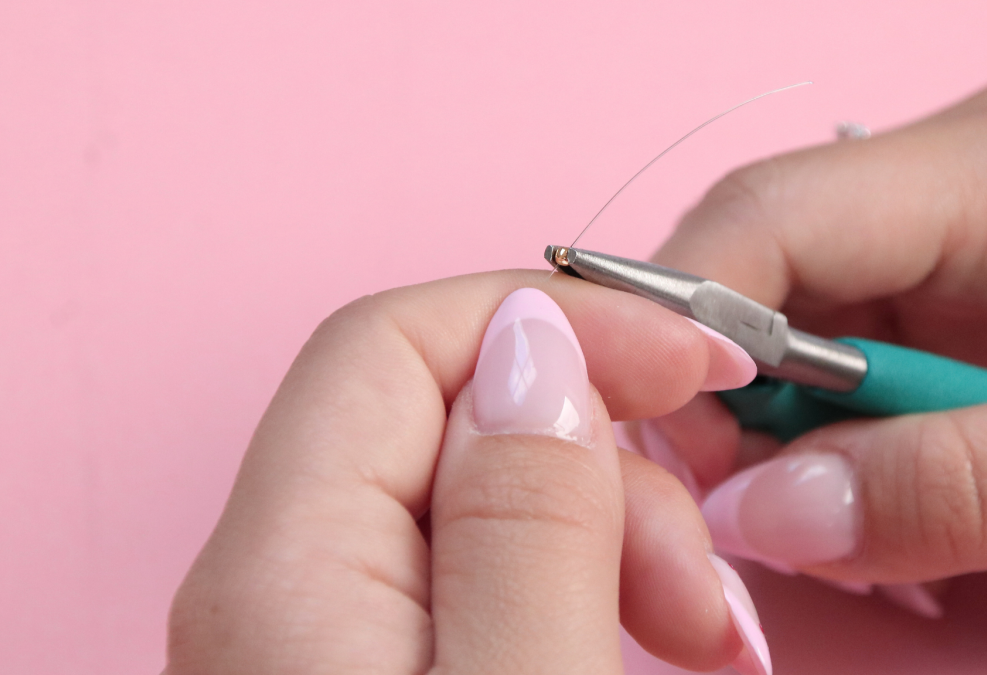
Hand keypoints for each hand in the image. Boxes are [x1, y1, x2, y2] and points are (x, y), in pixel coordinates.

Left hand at [165, 274, 768, 673]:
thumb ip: (524, 525)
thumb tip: (535, 343)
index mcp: (287, 576)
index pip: (397, 340)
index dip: (556, 320)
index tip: (695, 360)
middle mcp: (281, 587)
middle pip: (452, 417)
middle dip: (608, 466)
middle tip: (705, 591)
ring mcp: (327, 630)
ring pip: (487, 496)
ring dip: (617, 537)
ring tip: (702, 638)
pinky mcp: (382, 663)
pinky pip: (490, 574)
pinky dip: (585, 589)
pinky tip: (649, 641)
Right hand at [645, 73, 986, 616]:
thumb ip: (954, 494)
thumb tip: (758, 515)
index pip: (772, 212)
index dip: (685, 327)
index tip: (668, 451)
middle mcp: (966, 168)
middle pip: (764, 259)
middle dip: (728, 392)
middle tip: (742, 513)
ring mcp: (960, 224)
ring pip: (789, 314)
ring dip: (778, 426)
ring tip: (836, 521)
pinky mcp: (962, 285)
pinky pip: (838, 350)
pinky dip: (824, 433)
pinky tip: (872, 494)